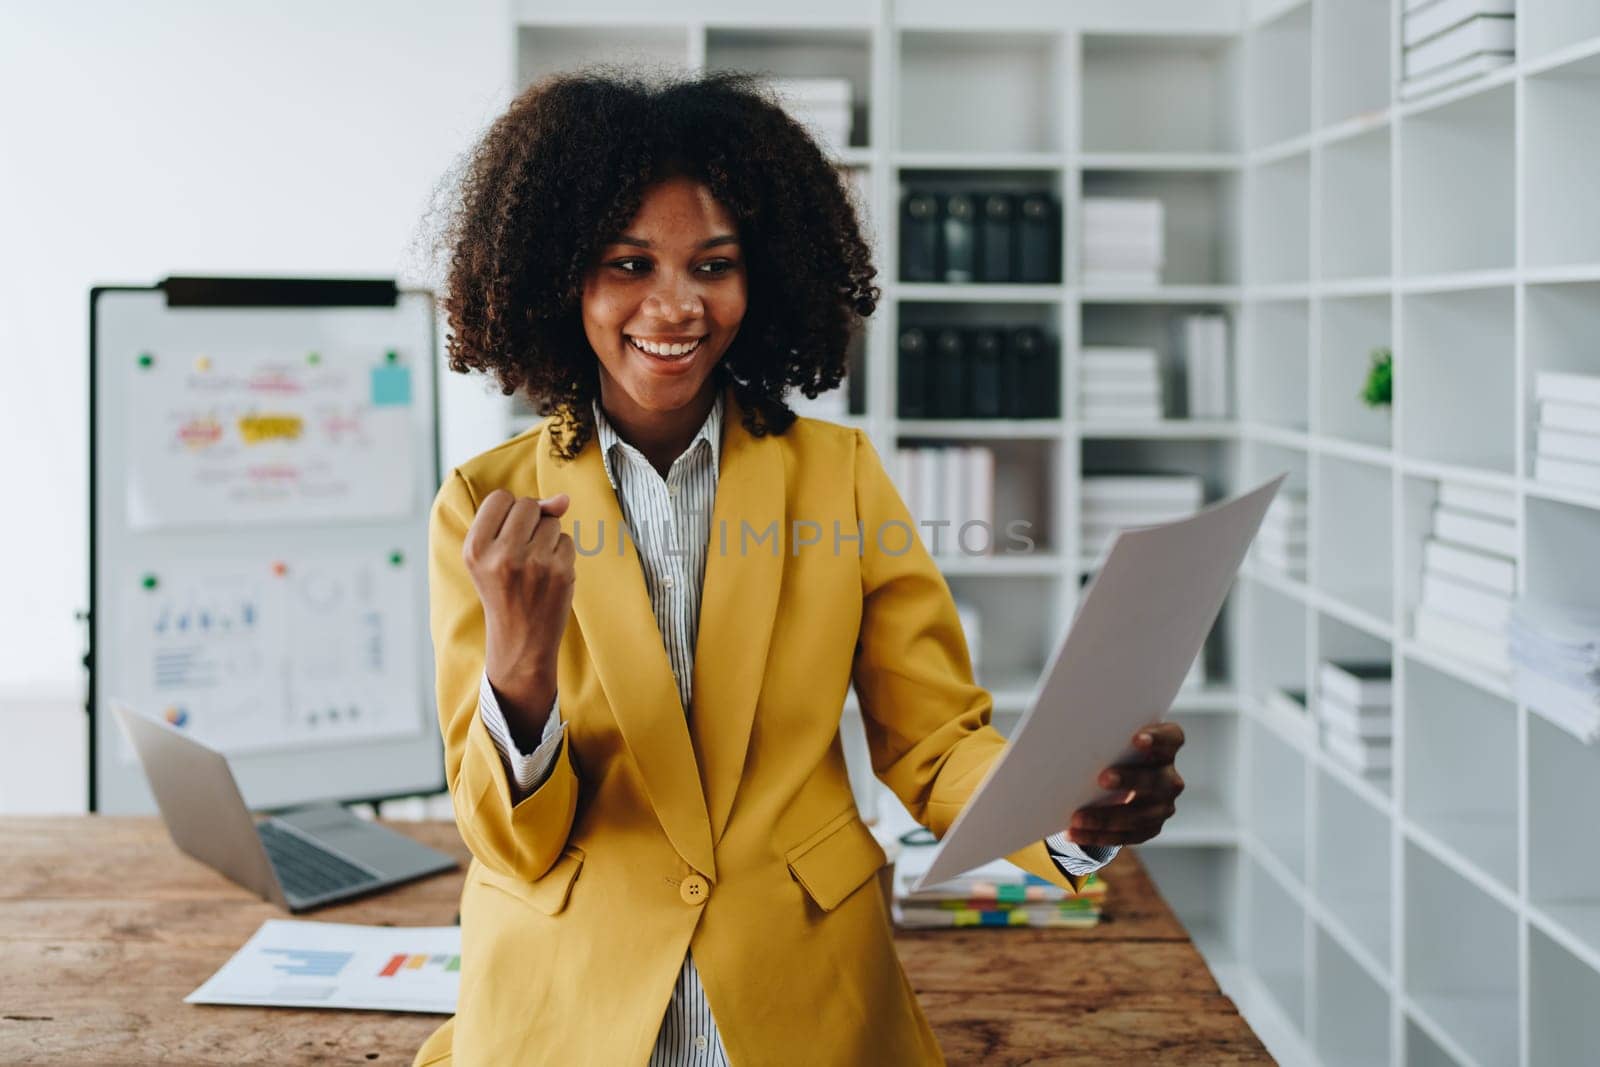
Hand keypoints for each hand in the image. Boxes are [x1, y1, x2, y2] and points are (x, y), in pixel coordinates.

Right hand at [462, 490, 573, 739]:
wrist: (519, 642)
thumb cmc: (504, 593)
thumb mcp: (492, 556)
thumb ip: (520, 519)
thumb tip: (563, 499)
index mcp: (475, 549)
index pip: (499, 497)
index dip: (509, 511)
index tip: (506, 533)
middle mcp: (502, 554)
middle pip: (528, 505)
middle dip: (530, 521)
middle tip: (522, 551)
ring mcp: (533, 563)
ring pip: (552, 522)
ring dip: (547, 538)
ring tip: (534, 566)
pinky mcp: (560, 572)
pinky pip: (567, 540)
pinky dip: (561, 553)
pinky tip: (549, 576)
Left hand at [1066, 722, 1185, 846]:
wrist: (1122, 782)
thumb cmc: (1114, 752)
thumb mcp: (1114, 741)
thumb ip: (1104, 736)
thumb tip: (1068, 731)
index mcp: (1166, 748)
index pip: (1172, 739)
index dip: (1158, 739)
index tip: (1136, 739)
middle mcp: (1169, 778)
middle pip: (1155, 780)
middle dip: (1129, 779)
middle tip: (1102, 778)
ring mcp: (1163, 806)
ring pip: (1138, 816)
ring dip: (1106, 817)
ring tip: (1077, 818)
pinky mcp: (1150, 828)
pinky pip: (1125, 836)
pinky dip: (1098, 836)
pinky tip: (1074, 833)